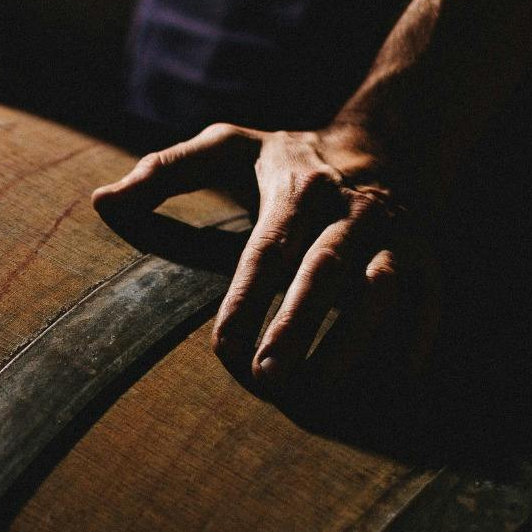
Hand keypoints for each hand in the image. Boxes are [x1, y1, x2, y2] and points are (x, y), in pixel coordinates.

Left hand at [92, 122, 438, 386]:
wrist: (394, 139)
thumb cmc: (291, 160)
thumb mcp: (228, 148)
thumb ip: (164, 173)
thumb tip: (103, 202)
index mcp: (294, 188)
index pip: (268, 248)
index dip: (248, 299)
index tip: (225, 348)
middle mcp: (348, 209)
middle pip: (326, 271)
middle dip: (299, 325)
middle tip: (270, 380)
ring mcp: (393, 234)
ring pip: (382, 290)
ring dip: (354, 342)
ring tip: (320, 392)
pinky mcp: (427, 256)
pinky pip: (429, 300)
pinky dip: (416, 339)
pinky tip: (392, 379)